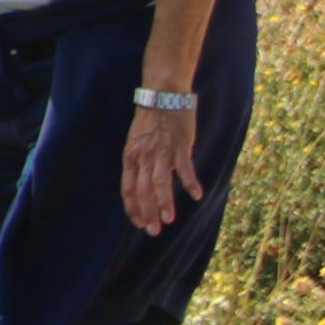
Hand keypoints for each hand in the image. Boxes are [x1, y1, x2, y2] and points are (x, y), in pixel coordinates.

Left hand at [122, 101, 203, 234]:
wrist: (162, 94)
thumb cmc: (151, 120)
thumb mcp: (136, 142)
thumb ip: (139, 163)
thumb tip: (143, 184)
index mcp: (131, 157)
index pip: (128, 188)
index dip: (133, 208)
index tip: (139, 222)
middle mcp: (143, 157)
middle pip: (142, 190)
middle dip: (148, 213)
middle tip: (154, 231)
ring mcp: (162, 151)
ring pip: (160, 183)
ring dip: (165, 203)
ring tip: (169, 219)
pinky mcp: (180, 145)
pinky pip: (184, 168)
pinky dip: (190, 182)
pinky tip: (197, 195)